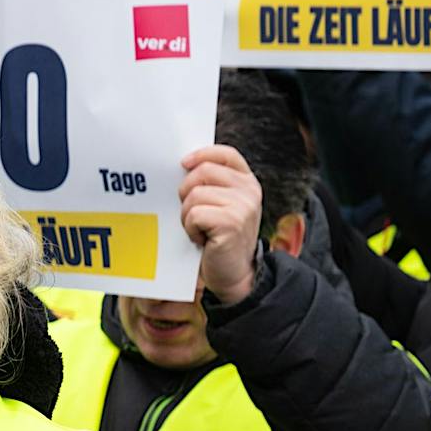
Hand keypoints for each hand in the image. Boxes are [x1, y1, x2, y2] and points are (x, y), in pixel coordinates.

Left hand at [180, 144, 263, 304]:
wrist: (233, 276)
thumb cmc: (219, 240)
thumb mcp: (220, 207)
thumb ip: (210, 186)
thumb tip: (181, 167)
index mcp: (247, 183)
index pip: (226, 154)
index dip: (203, 154)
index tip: (183, 163)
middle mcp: (249, 191)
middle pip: (202, 171)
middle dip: (186, 192)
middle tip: (192, 214)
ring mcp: (243, 206)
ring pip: (194, 194)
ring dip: (187, 215)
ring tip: (200, 230)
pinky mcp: (231, 222)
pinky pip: (194, 214)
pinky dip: (190, 228)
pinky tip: (201, 239)